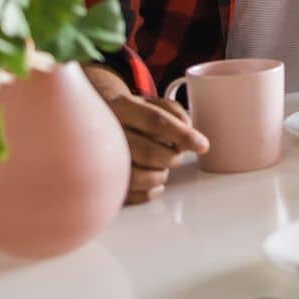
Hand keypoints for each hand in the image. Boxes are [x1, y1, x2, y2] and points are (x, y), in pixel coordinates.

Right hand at [85, 65, 207, 204]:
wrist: (95, 121)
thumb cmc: (132, 115)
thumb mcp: (152, 102)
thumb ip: (175, 113)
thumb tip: (190, 132)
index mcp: (122, 106)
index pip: (155, 121)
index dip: (182, 135)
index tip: (202, 145)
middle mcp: (108, 132)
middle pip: (149, 152)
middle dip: (172, 157)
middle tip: (176, 155)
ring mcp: (100, 158)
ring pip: (138, 177)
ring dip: (160, 175)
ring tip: (162, 166)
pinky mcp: (101, 181)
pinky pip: (129, 195)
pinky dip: (149, 192)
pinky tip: (155, 182)